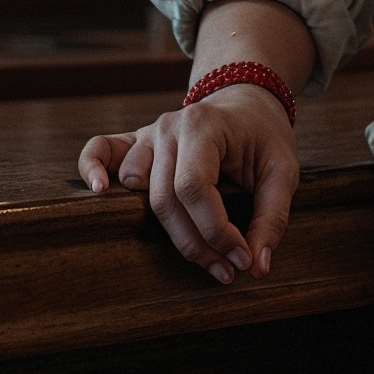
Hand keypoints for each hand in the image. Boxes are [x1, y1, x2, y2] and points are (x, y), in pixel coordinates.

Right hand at [78, 85, 299, 284]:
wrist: (245, 103)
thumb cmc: (264, 138)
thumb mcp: (283, 171)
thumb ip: (272, 217)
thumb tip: (258, 268)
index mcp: (204, 126)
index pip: (194, 188)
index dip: (215, 231)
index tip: (242, 258)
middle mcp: (168, 127)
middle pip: (164, 199)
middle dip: (196, 243)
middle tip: (226, 270)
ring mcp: (147, 133)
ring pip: (136, 190)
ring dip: (166, 229)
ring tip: (203, 254)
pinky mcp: (134, 141)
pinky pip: (99, 149)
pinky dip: (90, 169)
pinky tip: (101, 192)